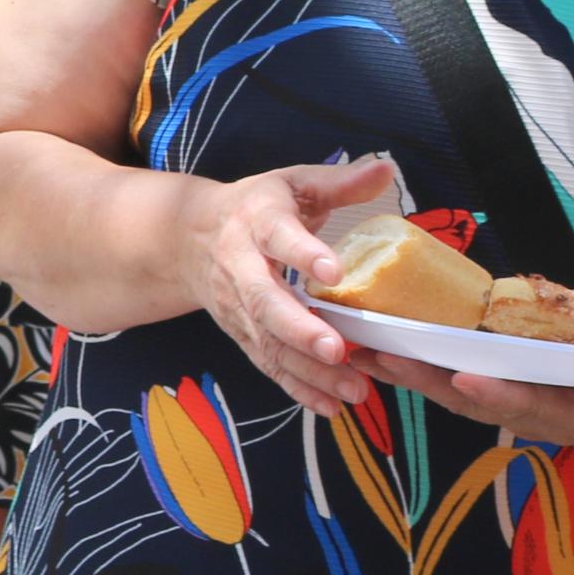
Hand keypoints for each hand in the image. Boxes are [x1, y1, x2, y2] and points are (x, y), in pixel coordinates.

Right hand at [183, 155, 398, 419]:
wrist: (186, 237)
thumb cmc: (257, 207)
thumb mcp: (293, 183)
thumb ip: (339, 181)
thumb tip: (387, 168)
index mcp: (257, 221)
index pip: (279, 236)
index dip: (304, 254)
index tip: (335, 272)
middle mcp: (241, 267)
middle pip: (265, 302)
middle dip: (299, 329)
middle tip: (337, 349)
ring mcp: (237, 306)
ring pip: (268, 342)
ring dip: (308, 369)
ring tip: (354, 388)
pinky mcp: (242, 333)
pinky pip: (268, 364)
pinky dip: (298, 388)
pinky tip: (331, 406)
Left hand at [351, 350, 573, 465]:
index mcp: (566, 413)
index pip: (525, 404)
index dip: (495, 394)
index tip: (464, 378)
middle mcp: (529, 410)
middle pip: (470, 398)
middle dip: (426, 380)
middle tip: (384, 356)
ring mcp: (514, 399)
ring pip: (454, 389)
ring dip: (410, 372)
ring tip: (365, 350)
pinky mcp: (506, 385)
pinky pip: (456, 376)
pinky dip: (420, 366)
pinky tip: (384, 349)